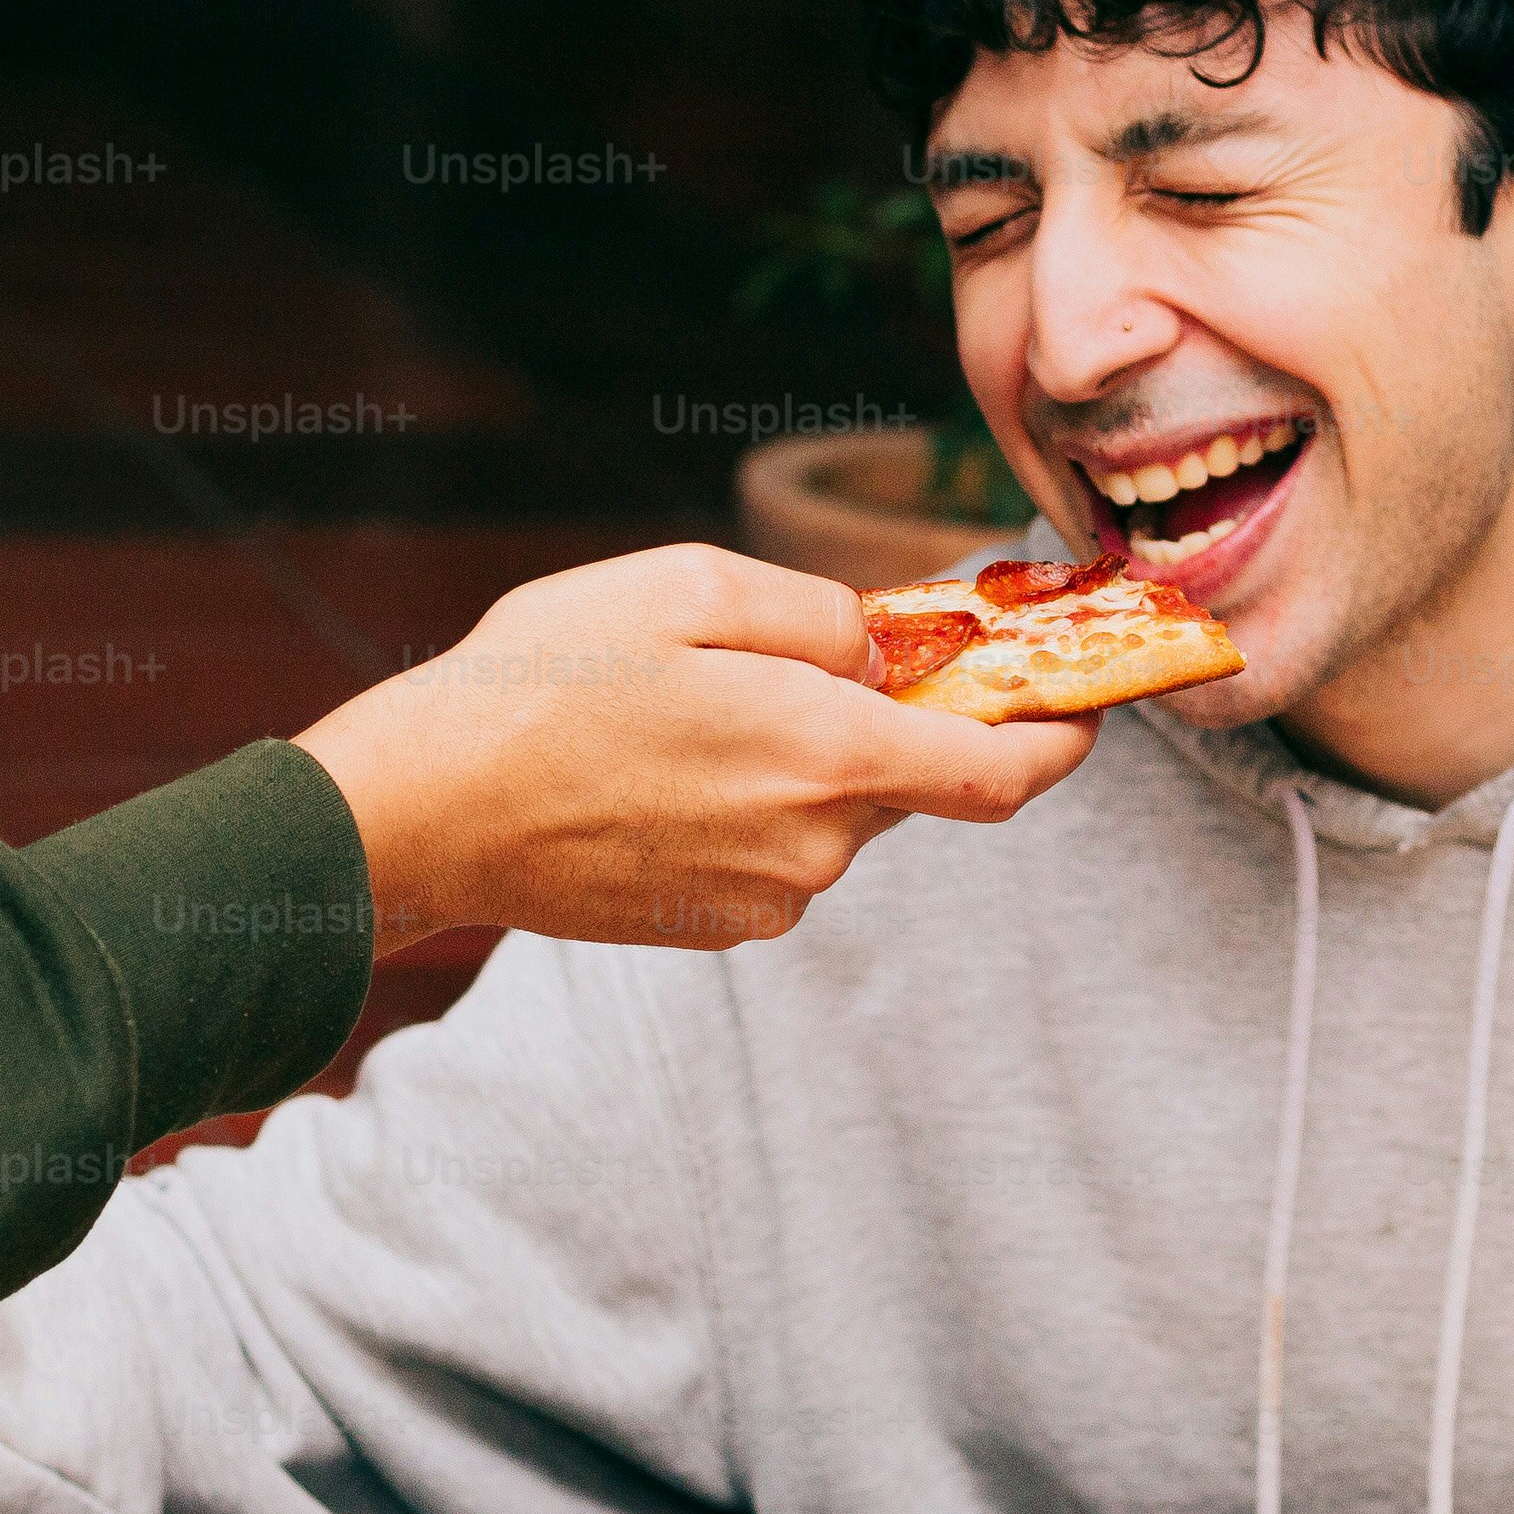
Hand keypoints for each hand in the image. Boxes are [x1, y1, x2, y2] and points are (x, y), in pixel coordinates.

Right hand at [290, 544, 1096, 948]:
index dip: (1065, 736)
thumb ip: (820, 613)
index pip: (1006, 772)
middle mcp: (816, 845)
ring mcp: (763, 898)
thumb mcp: (685, 588)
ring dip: (800, 756)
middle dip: (889, 716)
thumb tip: (887, 647)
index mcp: (827, 755)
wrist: (423, 811)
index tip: (1089, 701)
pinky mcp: (712, 924)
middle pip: (909, 778)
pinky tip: (655, 763)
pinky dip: (747, 800)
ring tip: (683, 706)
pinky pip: (773, 849)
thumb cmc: (544, 682)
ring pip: (834, 811)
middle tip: (813, 652)